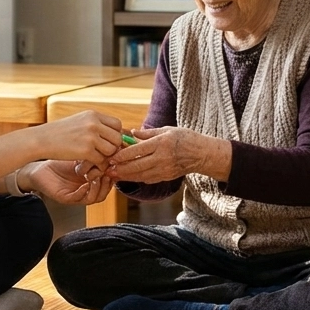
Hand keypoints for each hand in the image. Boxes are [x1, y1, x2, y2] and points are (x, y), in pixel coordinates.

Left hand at [25, 160, 117, 204]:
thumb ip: (94, 152)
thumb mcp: (79, 153)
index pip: (109, 180)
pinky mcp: (67, 198)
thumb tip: (111, 145)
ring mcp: (78, 195)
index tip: (112, 164)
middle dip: (108, 182)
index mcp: (91, 179)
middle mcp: (86, 189)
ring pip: (96, 197)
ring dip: (98, 188)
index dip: (112, 173)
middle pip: (105, 191)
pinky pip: (80, 199)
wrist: (39, 168)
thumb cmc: (58, 159)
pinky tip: (85, 184)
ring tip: (96, 177)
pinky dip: (85, 192)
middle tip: (107, 172)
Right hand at [33, 111, 122, 167]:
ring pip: (111, 150)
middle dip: (113, 147)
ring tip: (95, 157)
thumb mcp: (79, 121)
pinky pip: (101, 160)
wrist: (41, 140)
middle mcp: (93, 123)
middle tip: (103, 152)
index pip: (117, 124)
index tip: (107, 142)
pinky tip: (88, 163)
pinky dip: (96, 164)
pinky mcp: (86, 151)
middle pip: (117, 137)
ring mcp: (90, 137)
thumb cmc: (59, 132)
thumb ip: (96, 125)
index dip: (115, 134)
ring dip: (105, 156)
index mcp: (93, 115)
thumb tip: (117, 135)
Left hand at [106, 126, 228, 183]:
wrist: (202, 154)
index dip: (122, 155)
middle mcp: (162, 158)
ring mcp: (164, 169)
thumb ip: (148, 133)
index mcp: (161, 143)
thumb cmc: (185, 138)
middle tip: (107, 170)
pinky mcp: (166, 176)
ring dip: (126, 176)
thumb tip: (132, 133)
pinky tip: (127, 177)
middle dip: (120, 169)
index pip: (138, 151)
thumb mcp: (167, 129)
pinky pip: (148, 179)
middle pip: (137, 166)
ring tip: (113, 175)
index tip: (112, 157)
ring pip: (141, 175)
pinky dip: (136, 178)